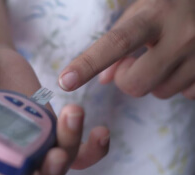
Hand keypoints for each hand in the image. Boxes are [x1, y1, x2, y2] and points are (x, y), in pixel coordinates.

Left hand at [59, 0, 194, 98]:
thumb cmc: (171, 4)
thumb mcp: (143, 12)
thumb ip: (119, 43)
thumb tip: (104, 79)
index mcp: (155, 14)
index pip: (116, 43)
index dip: (88, 64)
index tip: (65, 81)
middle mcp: (181, 34)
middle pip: (136, 83)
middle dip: (126, 80)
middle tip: (133, 64)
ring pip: (161, 92)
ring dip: (153, 81)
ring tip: (163, 58)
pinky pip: (186, 94)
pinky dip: (178, 83)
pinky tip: (183, 63)